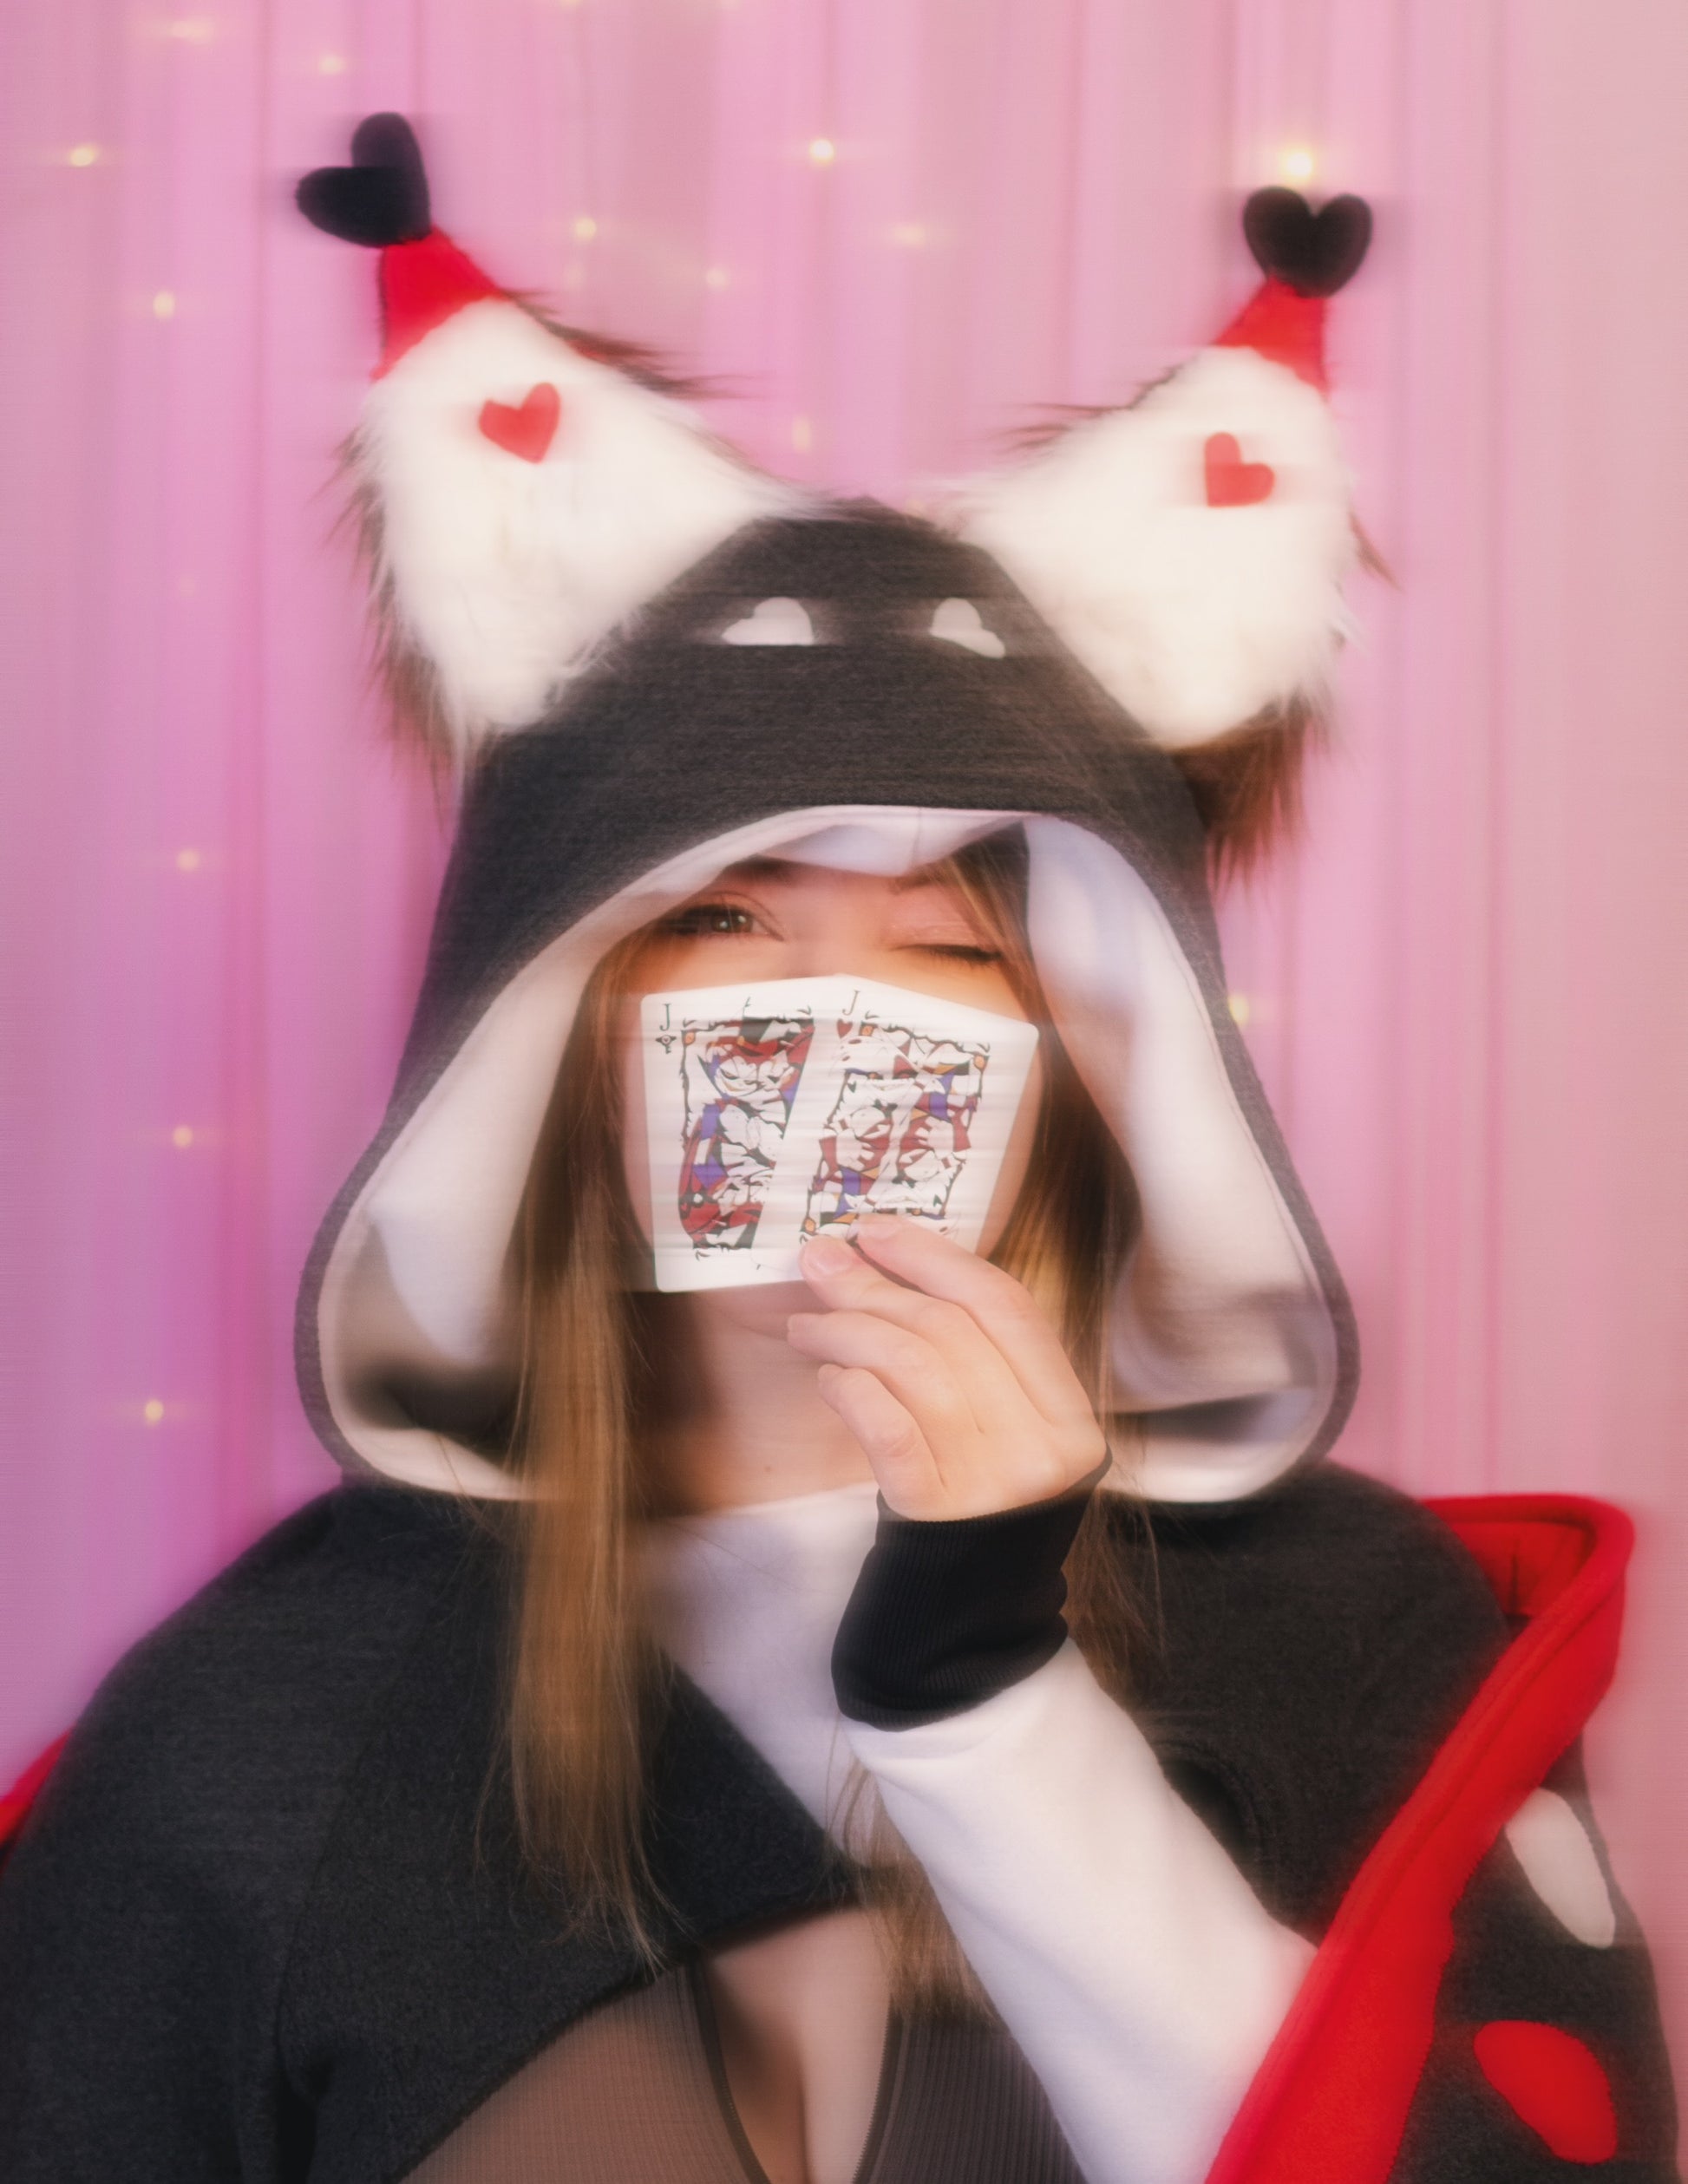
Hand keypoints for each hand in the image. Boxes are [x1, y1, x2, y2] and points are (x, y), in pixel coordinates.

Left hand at [787, 1217, 1106, 1519]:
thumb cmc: (977, 1518)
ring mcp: (991, 1484)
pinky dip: (851, 1391)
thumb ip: (975, 1367)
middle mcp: (1041, 1449)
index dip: (937, 1257)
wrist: (967, 1628)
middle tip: (820, 1262)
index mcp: (1071, 1421)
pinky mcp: (935, 1516)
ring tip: (807, 1326)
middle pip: (953, 1330)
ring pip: (915, 1367)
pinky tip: (827, 1379)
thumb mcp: (1005, 1441)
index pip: (1007, 1306)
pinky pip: (887, 1426)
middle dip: (876, 1283)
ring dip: (849, 1331)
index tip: (877, 1229)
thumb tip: (889, 1266)